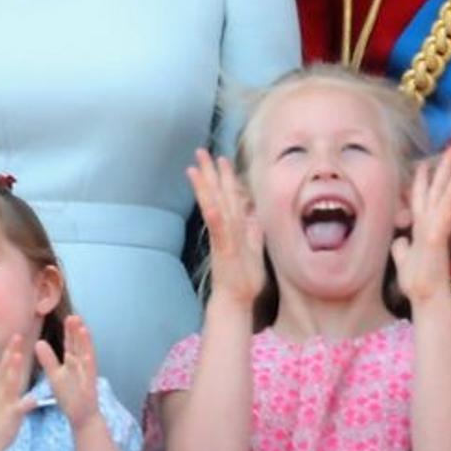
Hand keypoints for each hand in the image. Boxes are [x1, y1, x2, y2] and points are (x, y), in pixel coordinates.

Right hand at [0, 334, 36, 450]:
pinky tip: (34, 399)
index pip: (5, 363)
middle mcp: (0, 390)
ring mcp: (4, 402)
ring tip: (19, 356)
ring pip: (9, 384)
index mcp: (0, 386)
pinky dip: (26, 403)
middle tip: (17, 334)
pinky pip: (19, 409)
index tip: (17, 332)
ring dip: (13, 370)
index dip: (10, 348)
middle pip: (6, 368)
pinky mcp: (10, 415)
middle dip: (11, 351)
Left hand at [35, 315, 101, 432]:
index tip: (68, 317)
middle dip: (78, 332)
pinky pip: (88, 375)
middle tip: (74, 316)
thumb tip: (38, 342)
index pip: (71, 344)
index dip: (69, 331)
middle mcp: (82, 366)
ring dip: (86, 344)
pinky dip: (88, 365)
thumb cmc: (69, 396)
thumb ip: (48, 359)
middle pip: (80, 346)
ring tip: (83, 329)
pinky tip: (87, 356)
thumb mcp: (55, 375)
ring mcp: (87, 375)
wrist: (82, 416)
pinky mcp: (89, 386)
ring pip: (87, 356)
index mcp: (73, 363)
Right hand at [186, 148, 264, 306]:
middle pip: (217, 195)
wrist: (237, 299)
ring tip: (196, 168)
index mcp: (233, 227)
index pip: (229, 197)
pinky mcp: (222, 250)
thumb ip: (253, 229)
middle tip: (201, 151)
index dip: (226, 178)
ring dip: (206, 188)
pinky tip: (210, 204)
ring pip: (214, 207)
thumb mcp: (254, 248)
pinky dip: (214, 217)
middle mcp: (225, 229)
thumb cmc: (244, 277)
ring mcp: (222, 238)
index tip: (222, 158)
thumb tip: (254, 213)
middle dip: (210, 173)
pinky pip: (218, 231)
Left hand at [390, 145, 450, 306]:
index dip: (425, 179)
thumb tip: (398, 241)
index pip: (424, 197)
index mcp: (423, 227)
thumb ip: (402, 247)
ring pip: (447, 200)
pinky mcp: (438, 243)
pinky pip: (446, 220)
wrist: (425, 299)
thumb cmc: (417, 282)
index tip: (425, 162)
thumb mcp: (403, 260)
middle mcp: (432, 226)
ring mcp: (437, 233)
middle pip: (439, 191)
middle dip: (446, 169)